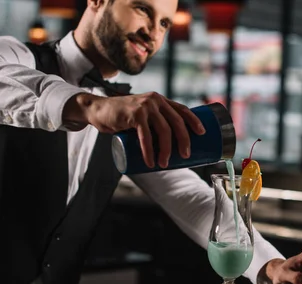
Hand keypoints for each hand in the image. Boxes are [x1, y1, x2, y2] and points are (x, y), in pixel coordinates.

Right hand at [63, 92, 205, 168]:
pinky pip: (146, 136)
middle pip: (176, 122)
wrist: (98, 110)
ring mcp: (145, 106)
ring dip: (166, 150)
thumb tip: (171, 145)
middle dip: (184, 140)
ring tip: (165, 164)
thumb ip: (153, 123)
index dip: (194, 121)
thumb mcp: (142, 116)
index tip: (202, 133)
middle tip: (185, 156)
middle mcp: (155, 100)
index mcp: (160, 100)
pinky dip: (148, 151)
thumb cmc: (122, 117)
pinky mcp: (134, 114)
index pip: (182, 109)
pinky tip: (150, 162)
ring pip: (163, 130)